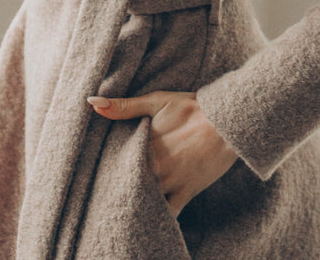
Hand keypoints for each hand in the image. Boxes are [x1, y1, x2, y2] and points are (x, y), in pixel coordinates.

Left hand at [87, 91, 237, 215]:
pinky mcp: (186, 193)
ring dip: (134, 201)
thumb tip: (92, 103)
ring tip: (121, 205)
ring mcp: (171, 182)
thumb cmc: (191, 107)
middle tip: (102, 191)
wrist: (228, 121)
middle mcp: (155, 167)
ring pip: (144, 200)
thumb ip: (124, 106)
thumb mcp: (157, 100)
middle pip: (128, 183)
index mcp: (144, 144)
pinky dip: (156, 217)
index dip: (105, 167)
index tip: (95, 169)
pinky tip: (147, 219)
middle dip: (116, 186)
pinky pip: (168, 214)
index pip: (115, 161)